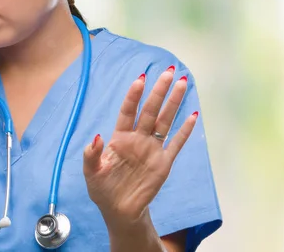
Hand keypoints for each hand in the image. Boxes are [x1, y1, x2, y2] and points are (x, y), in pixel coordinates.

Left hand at [82, 67, 197, 225]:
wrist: (119, 212)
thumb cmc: (103, 189)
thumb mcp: (91, 173)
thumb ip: (92, 155)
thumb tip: (96, 137)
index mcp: (119, 138)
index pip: (128, 111)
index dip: (133, 95)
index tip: (140, 78)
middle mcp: (138, 139)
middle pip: (150, 110)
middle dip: (159, 91)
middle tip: (170, 72)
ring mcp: (152, 149)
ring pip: (165, 121)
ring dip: (173, 103)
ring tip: (182, 83)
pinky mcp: (163, 163)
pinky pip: (176, 144)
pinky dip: (185, 131)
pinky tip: (192, 115)